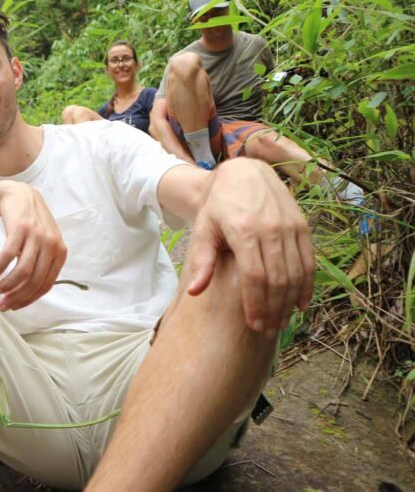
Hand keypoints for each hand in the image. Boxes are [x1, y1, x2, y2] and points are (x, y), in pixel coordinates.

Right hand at [0, 182, 67, 311]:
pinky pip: (9, 255)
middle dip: (16, 297)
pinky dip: (0, 267)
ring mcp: (36, 236)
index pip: (45, 285)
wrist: (20, 196)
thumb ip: (43, 265)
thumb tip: (29, 294)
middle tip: (2, 304)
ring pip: (22, 271)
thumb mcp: (45, 244)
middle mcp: (51, 245)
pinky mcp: (20, 228)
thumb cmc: (32, 224)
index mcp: (60, 253)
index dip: (29, 299)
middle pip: (34, 281)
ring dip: (8, 284)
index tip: (15, 307)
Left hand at [186, 159, 314, 336]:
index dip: (257, 304)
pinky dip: (307, 285)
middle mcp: (271, 228)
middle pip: (278, 279)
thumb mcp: (203, 229)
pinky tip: (300, 304)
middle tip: (268, 331)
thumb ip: (201, 261)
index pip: (255, 276)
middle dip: (274, 309)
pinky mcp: (303, 226)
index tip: (255, 325)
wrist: (244, 173)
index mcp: (244, 230)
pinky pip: (309, 261)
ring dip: (290, 302)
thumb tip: (195, 292)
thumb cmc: (218, 206)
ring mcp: (290, 227)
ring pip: (296, 273)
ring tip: (281, 323)